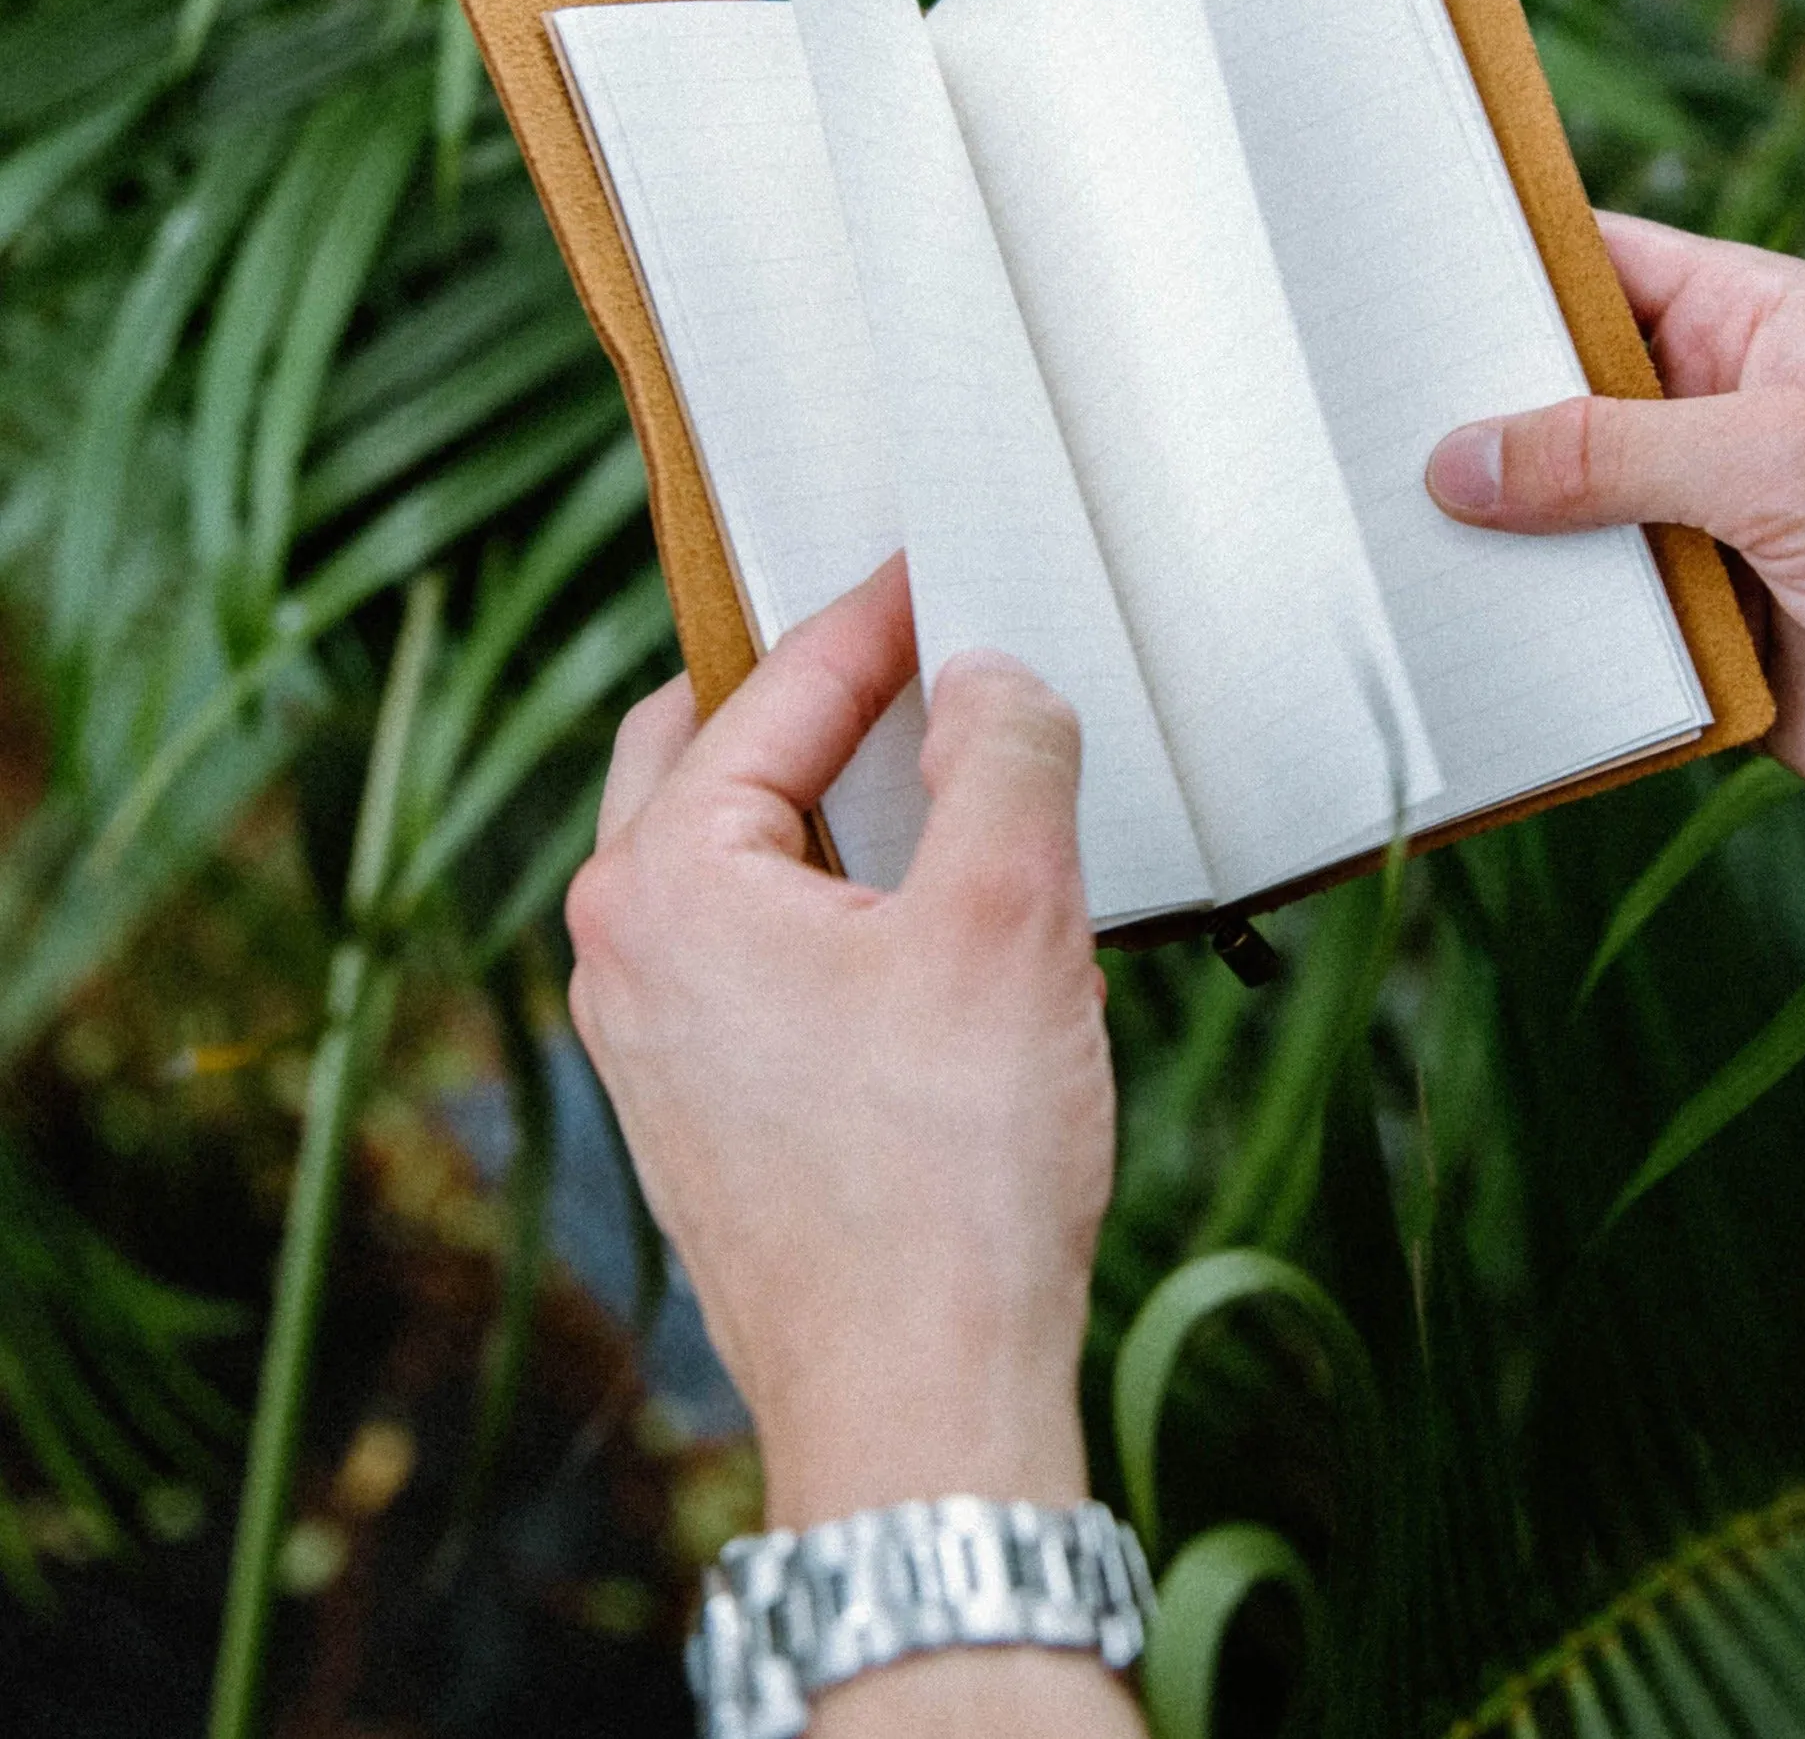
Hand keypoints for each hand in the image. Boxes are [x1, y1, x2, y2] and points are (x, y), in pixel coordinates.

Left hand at [566, 555, 1144, 1733]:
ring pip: (723, 856)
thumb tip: (991, 678)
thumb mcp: (1009, 918)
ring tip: (930, 778)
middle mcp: (622, 955)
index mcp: (665, 884)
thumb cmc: (950, 1177)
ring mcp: (648, 1042)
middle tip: (909, 657)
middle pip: (703, 755)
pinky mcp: (698, 1108)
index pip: (773, 693)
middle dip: (804, 697)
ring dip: (814, 799)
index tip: (936, 573)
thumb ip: (1004, 756)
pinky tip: (917, 919)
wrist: (917, 1404)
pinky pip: (742, 946)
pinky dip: (815, 891)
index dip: (873, 621)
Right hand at [1426, 214, 1804, 1067]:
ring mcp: (1702, 538)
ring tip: (1370, 540)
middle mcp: (1715, 425)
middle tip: (1339, 422)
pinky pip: (1586, 637)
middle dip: (1463, 420)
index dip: (1497, 262)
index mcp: (1750, 328)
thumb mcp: (1782, 461)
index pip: (1594, 267)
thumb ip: (1610, 453)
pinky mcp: (1698, 648)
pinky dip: (1533, 645)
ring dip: (1491, 546)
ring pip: (1554, 528)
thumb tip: (1457, 460)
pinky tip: (1450, 643)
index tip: (1382, 261)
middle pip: (1551, 404)